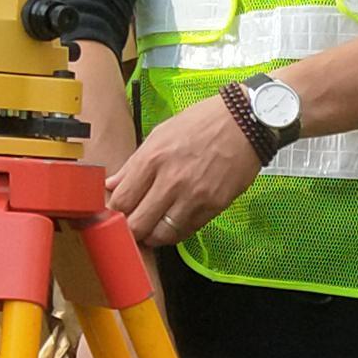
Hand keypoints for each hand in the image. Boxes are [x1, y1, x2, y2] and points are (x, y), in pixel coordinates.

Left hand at [105, 91, 258, 253]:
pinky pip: (188, 230)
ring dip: (153, 236)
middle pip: (138, 224)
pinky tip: (173, 223)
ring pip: (162, 234)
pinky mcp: (214, 206)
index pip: (121, 201)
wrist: (245, 122)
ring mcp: (194, 196)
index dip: (114, 212)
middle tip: (131, 227)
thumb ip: (134, 164)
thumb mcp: (160, 134)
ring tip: (151, 230)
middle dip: (131, 230)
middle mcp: (171, 180)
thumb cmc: (201, 123)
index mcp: (153, 158)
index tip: (115, 214)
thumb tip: (113, 185)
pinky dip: (176, 232)